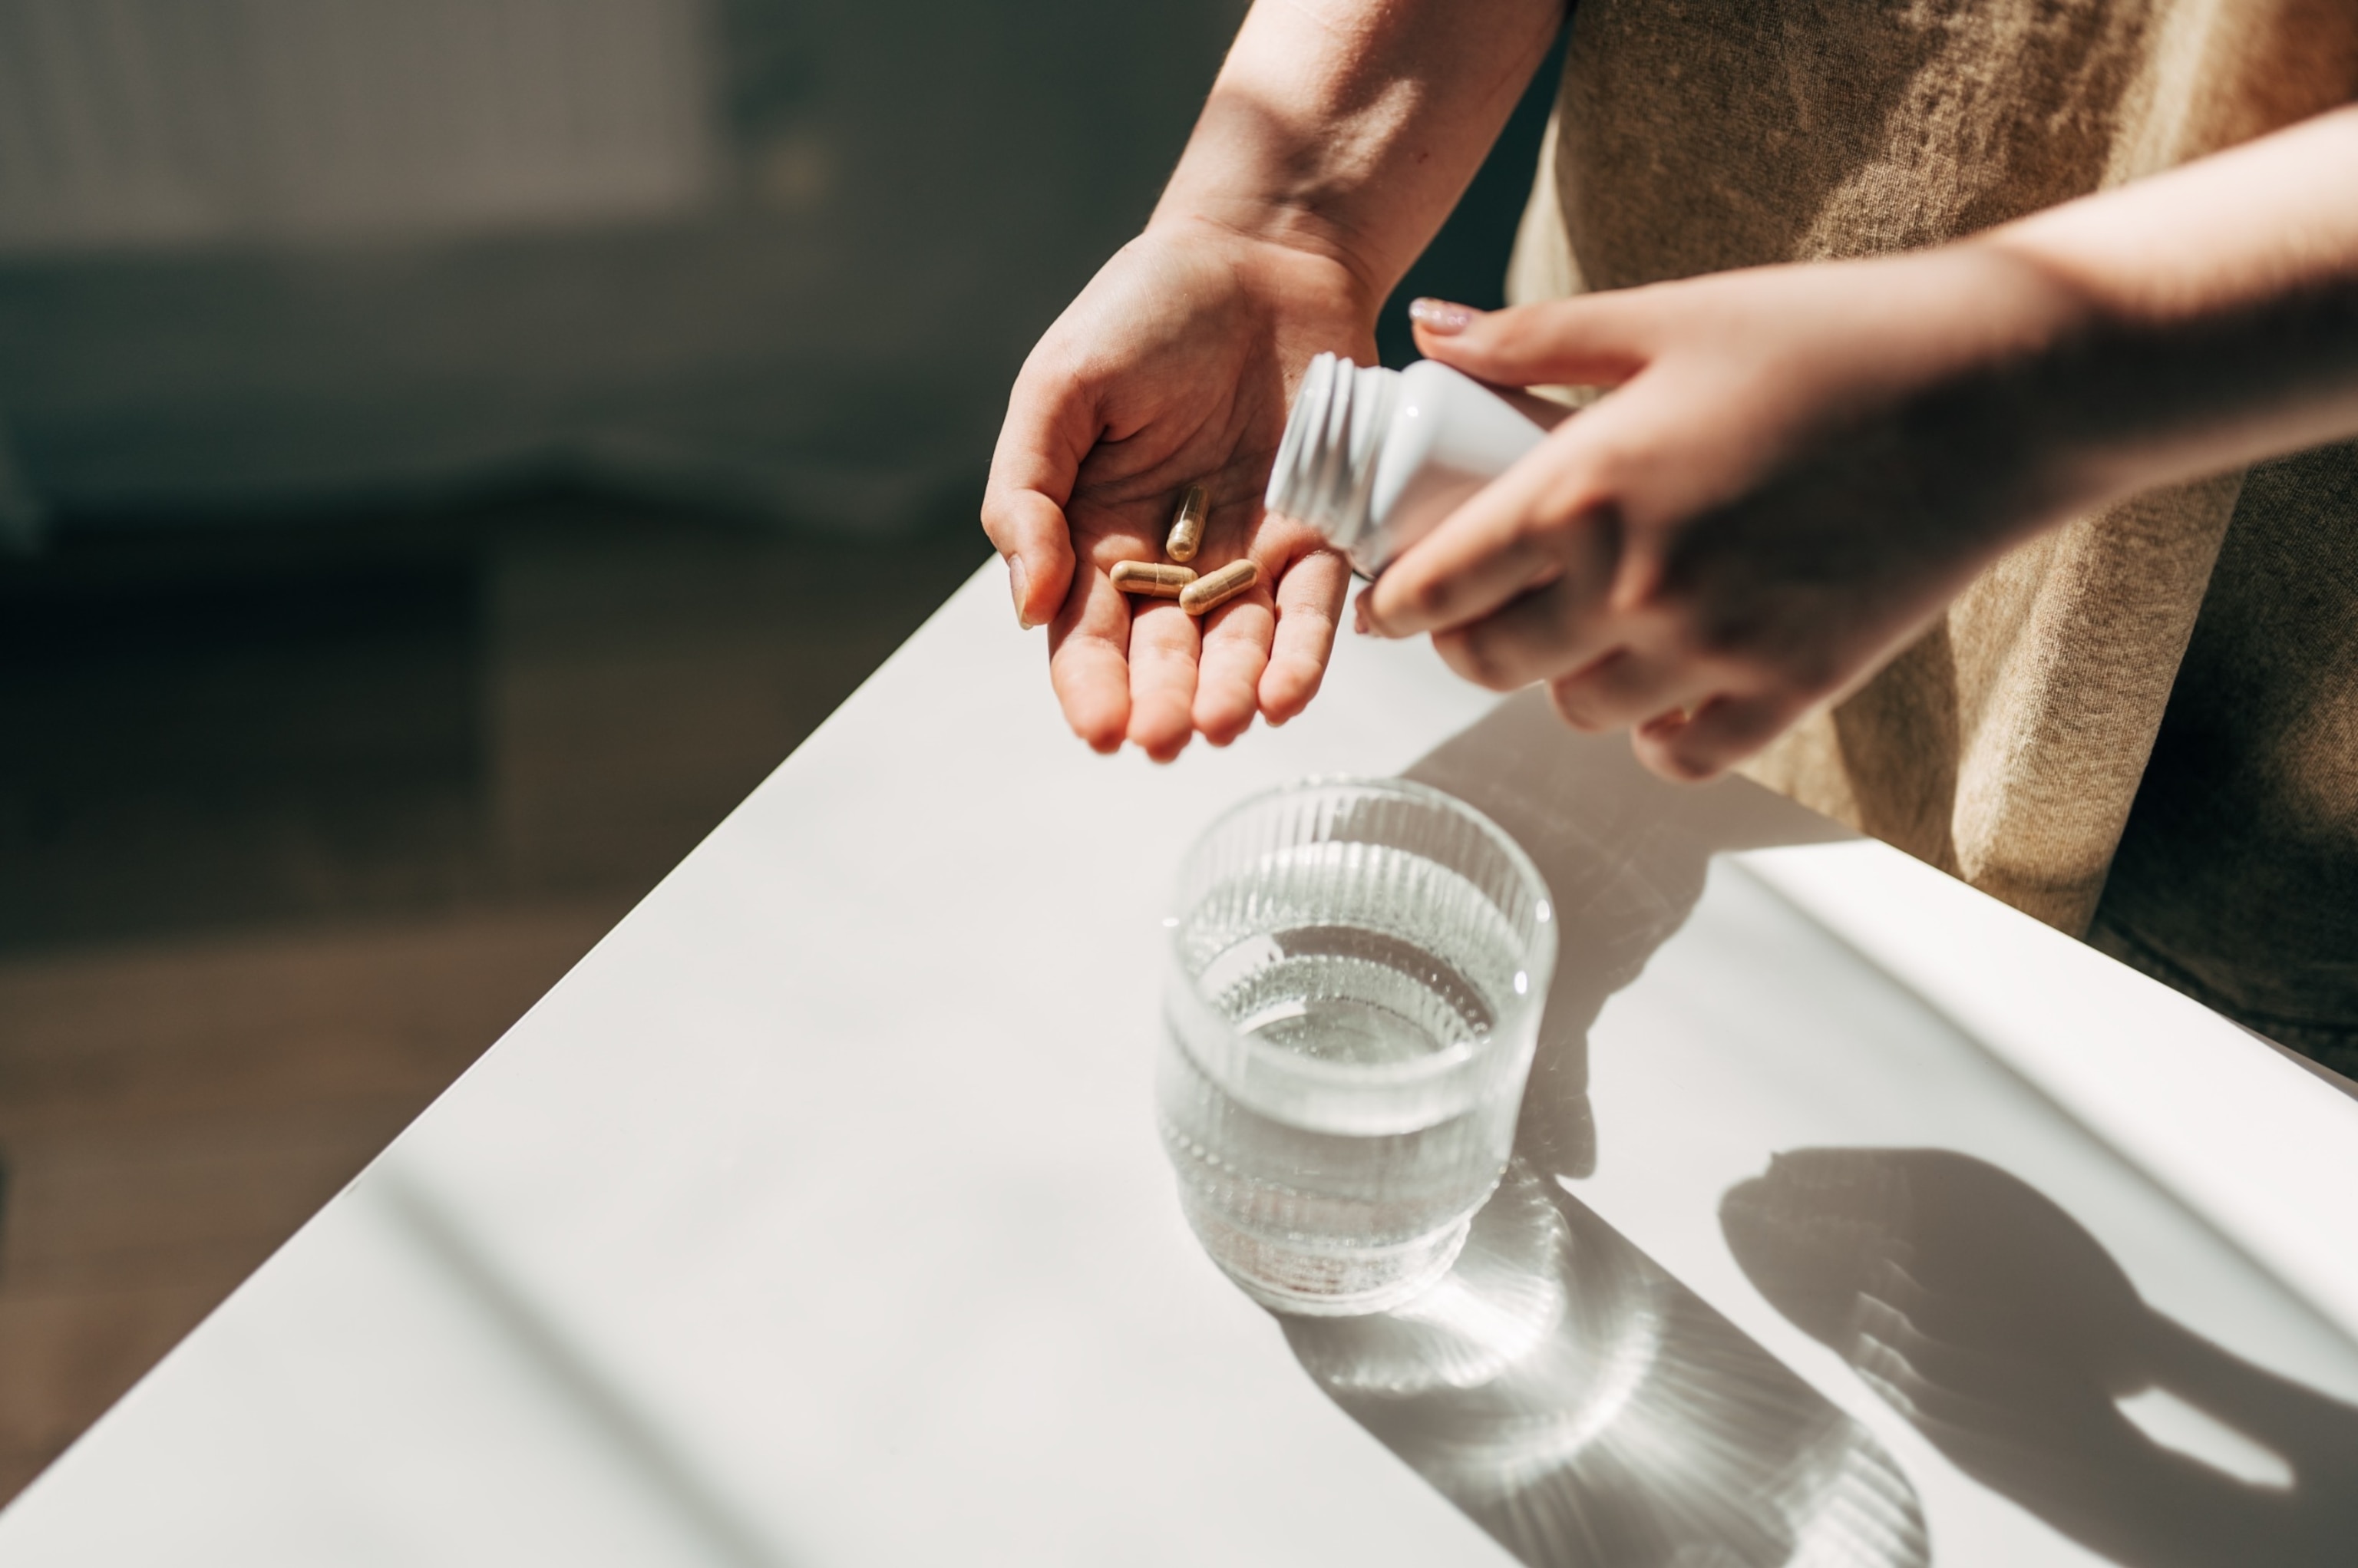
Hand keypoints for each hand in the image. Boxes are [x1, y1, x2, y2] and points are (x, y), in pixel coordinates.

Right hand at [982, 220, 1368, 758]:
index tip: (1100, 729)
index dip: (1091, 687)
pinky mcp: (1323, 533)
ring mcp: (1250, 554)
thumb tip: (1028, 605)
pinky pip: (1316, 607)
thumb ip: (1026, 493)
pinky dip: (1304, 653)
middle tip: (1166, 738)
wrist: (1261, 250)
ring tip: (1228, 723)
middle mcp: (1173, 563)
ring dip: (1234, 692)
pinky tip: (1288, 695)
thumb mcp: (1058, 388)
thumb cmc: (1143, 311)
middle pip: (1165, 656)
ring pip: (1241, 646)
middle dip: (1165, 703)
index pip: (1087, 636)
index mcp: (1095, 537)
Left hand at [1364, 249, 2087, 780]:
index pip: (1439, 585)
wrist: (1995, 392)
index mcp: (1584, 490)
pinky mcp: (1788, 691)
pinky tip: (1666, 679)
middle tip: (1481, 610)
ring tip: (1588, 626)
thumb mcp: (1666, 317)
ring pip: (1577, 711)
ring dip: (1564, 677)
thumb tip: (1426, 333)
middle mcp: (1633, 586)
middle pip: (1491, 663)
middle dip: (1469, 641)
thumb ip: (1532, 339)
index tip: (1391, 602)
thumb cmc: (1828, 338)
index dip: (1397, 603)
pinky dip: (1656, 730)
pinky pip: (1676, 754)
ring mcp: (1712, 650)